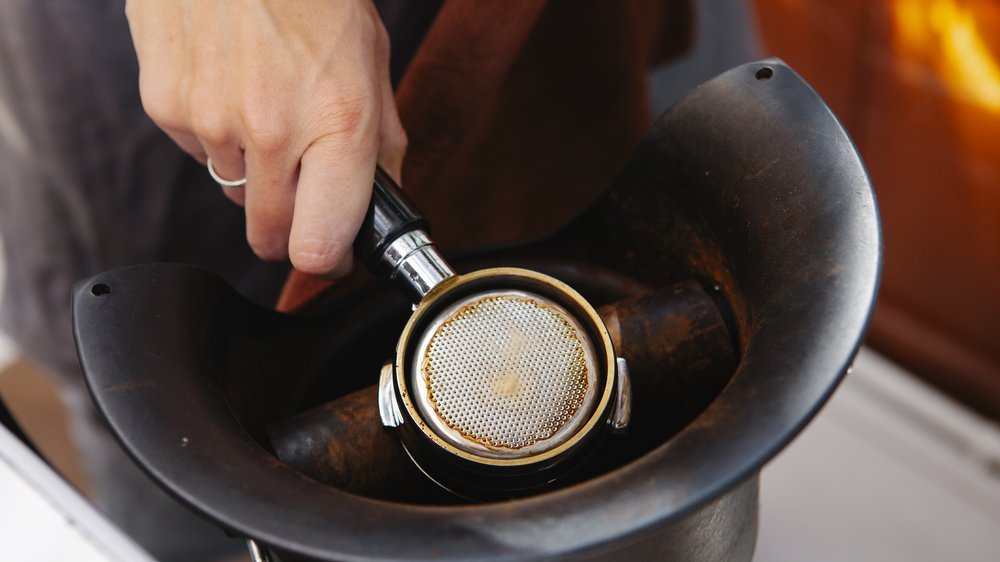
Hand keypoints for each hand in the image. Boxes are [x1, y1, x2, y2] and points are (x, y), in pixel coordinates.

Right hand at [125, 0, 405, 276]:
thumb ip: (380, 145)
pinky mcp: (166, 105)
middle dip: (287, 224)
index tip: (330, 253)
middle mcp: (273, 131)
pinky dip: (214, 135)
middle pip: (269, 236)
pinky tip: (228, 85)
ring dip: (252, 170)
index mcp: (338, 124)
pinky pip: (196, 153)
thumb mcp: (371, 66)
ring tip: (264, 105)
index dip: (327, 259)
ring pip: (233, 191)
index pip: (319, 246)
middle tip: (300, 186)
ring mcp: (212, 120)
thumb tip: (381, 203)